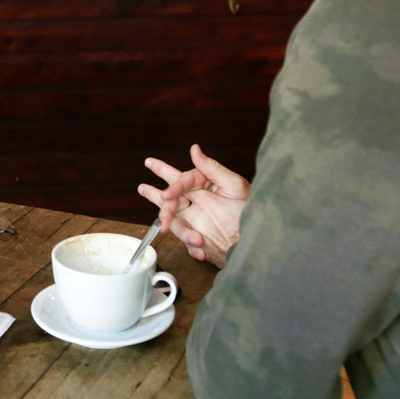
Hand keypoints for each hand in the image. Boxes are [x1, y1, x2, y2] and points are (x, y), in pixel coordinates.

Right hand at [138, 144, 249, 268]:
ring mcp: (194, 219)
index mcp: (203, 184)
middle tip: (143, 188)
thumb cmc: (250, 209)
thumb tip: (194, 148)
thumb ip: (212, 168)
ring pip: (174, 221)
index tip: (166, 195)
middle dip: (154, 194)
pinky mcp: (195, 237)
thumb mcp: (235, 186)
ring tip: (198, 240)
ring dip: (182, 231)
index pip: (181, 181)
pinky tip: (205, 250)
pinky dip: (193, 247)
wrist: (256, 241)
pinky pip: (186, 241)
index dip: (173, 188)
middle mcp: (195, 200)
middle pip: (169, 196)